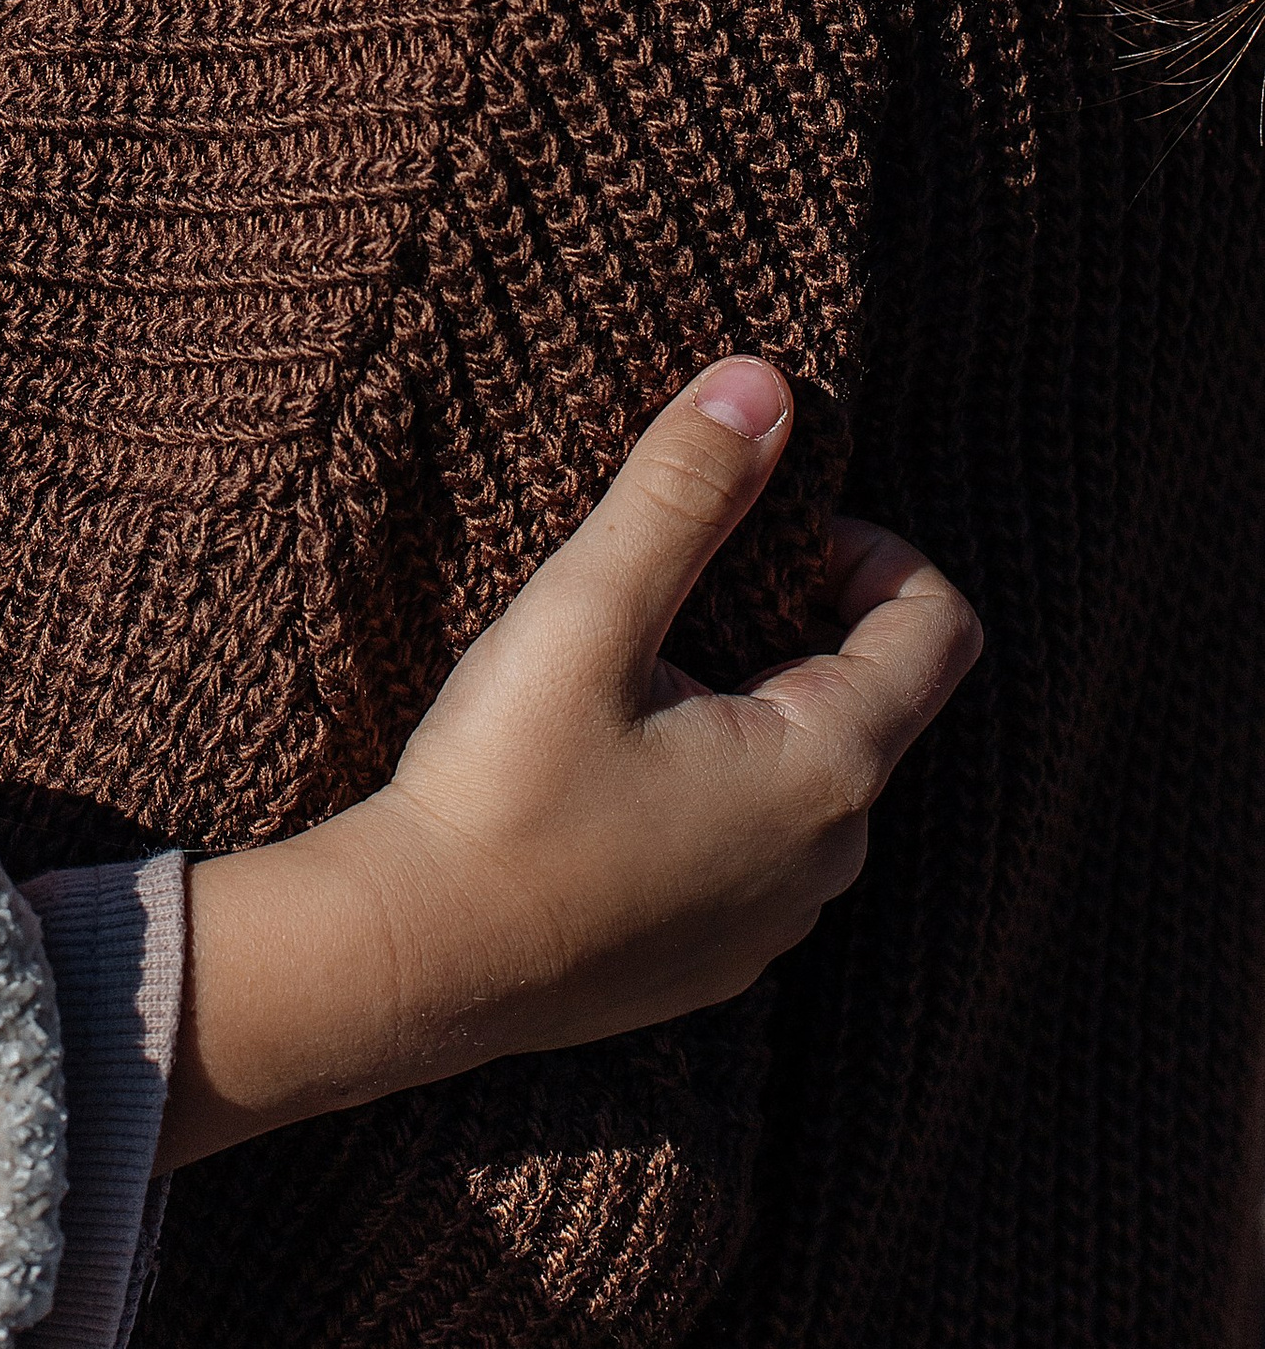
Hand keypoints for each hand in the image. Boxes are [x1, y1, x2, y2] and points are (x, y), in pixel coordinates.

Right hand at [157, 360, 980, 1167]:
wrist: (411, 963)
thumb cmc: (501, 788)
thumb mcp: (589, 614)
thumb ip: (683, 493)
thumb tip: (765, 384)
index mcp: (827, 769)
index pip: (937, 631)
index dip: (873, 550)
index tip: (770, 526)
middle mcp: (828, 861)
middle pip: (873, 698)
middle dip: (800, 620)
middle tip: (681, 584)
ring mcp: (772, 927)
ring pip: (808, 775)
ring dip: (752, 704)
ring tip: (633, 671)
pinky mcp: (711, 963)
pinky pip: (754, 847)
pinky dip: (714, 785)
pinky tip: (607, 769)